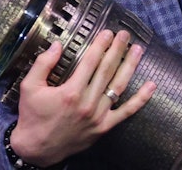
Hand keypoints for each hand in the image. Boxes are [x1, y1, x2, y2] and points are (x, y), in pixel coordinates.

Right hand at [10, 29, 156, 166]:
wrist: (36, 150)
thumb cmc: (33, 116)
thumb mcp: (30, 87)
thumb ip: (43, 64)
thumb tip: (57, 45)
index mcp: (70, 92)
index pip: (91, 62)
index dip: (101, 45)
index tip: (108, 33)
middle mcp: (87, 103)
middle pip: (107, 70)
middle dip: (117, 49)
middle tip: (125, 35)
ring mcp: (98, 116)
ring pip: (119, 86)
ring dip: (130, 66)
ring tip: (138, 50)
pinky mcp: (104, 127)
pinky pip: (126, 112)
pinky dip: (141, 99)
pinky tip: (151, 85)